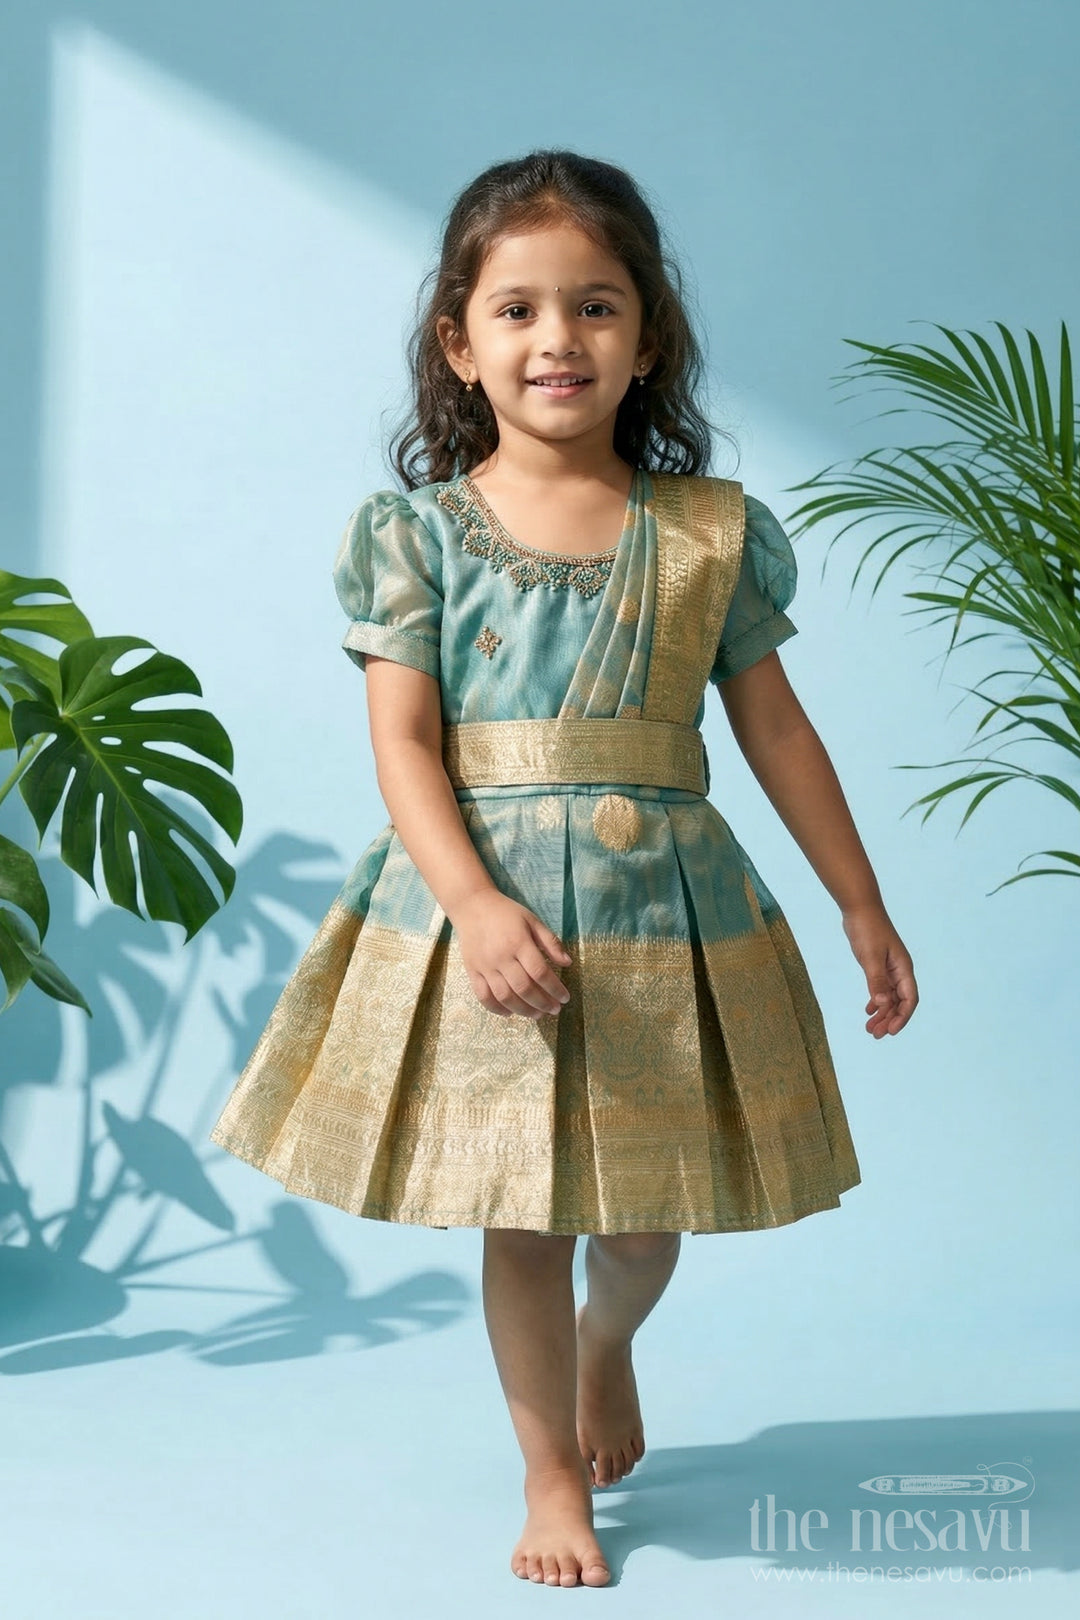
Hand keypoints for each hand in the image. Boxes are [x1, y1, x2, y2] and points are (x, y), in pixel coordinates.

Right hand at [451, 890, 571, 1019]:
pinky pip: (483, 996)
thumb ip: (550, 942)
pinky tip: (510, 1013)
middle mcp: (501, 957)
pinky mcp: (472, 972)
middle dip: (542, 1003)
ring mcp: (485, 966)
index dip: (555, 988)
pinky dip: (496, 1009)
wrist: (472, 906)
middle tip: (555, 1010)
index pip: (540, 972)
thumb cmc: (506, 913)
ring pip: (505, 996)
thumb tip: (568, 963)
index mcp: (519, 942)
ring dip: (523, 1010)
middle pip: (524, 988)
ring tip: (537, 1015)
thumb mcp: (532, 921)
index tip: (565, 998)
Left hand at [841, 902, 918, 1037]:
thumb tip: (882, 1004)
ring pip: (889, 997)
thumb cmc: (868, 929)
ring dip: (882, 1013)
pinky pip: (881, 988)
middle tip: (874, 1035)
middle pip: (899, 1002)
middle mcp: (899, 971)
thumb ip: (876, 981)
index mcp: (903, 969)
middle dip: (889, 1019)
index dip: (902, 1017)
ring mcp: (889, 968)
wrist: (860, 908)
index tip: (890, 1031)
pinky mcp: (878, 965)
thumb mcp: (870, 957)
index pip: (909, 999)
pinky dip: (876, 1000)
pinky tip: (868, 1010)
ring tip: (869, 1028)